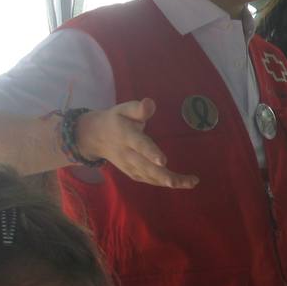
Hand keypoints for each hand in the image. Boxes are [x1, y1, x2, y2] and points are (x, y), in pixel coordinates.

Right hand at [80, 99, 198, 188]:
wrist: (94, 137)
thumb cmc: (115, 120)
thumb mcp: (123, 110)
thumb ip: (138, 109)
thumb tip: (150, 103)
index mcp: (126, 136)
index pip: (139, 145)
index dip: (150, 153)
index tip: (163, 161)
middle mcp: (128, 154)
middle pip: (146, 167)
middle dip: (164, 176)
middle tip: (182, 181)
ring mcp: (129, 166)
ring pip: (150, 176)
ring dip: (170, 181)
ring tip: (191, 182)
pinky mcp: (132, 173)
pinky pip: (149, 180)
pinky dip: (164, 183)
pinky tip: (181, 183)